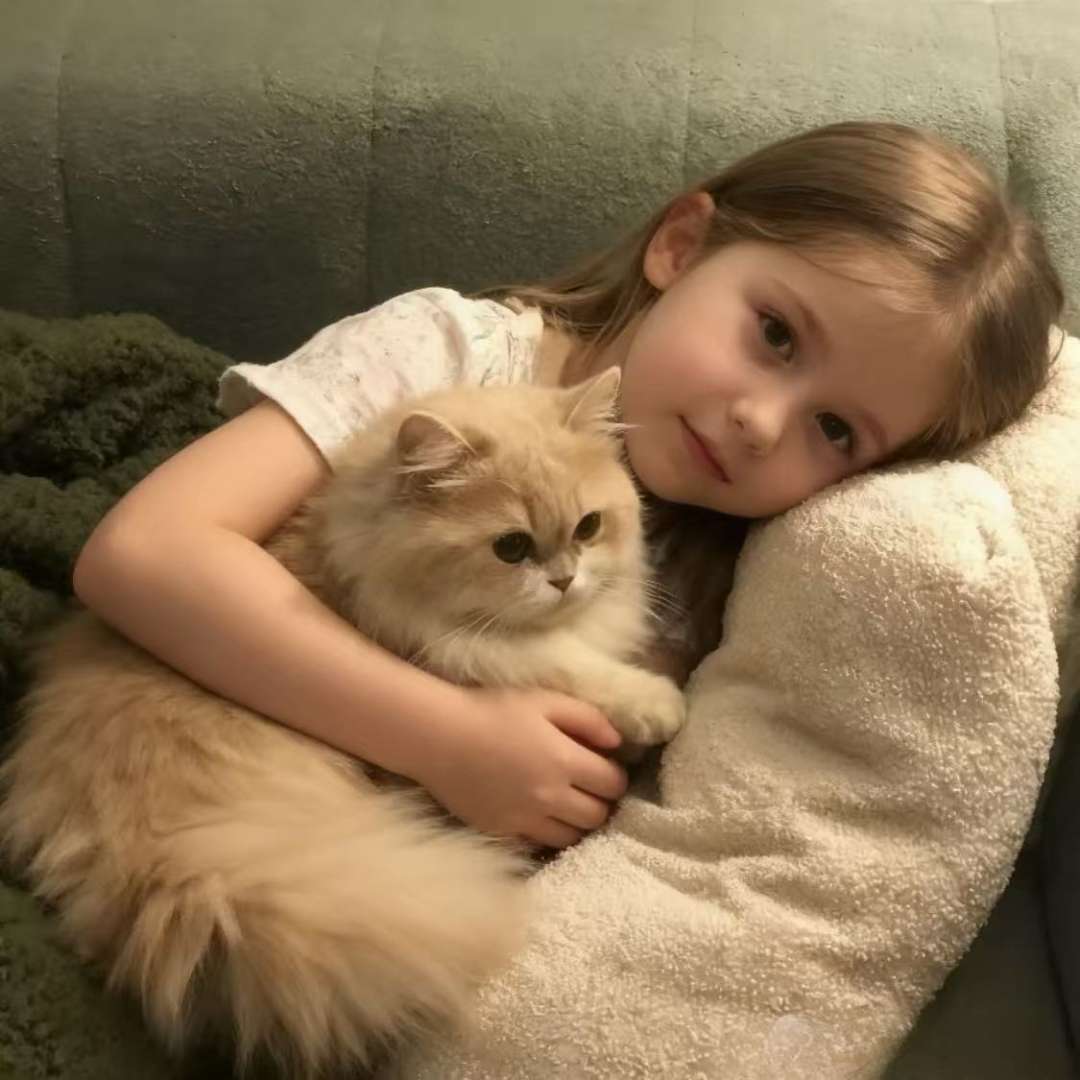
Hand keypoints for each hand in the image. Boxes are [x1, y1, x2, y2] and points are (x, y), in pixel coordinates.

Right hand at [417, 687, 628, 848]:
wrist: (438, 736)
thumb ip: (588, 719)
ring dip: (578, 821)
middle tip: (589, 786)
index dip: (615, 775)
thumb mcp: (544, 701)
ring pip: (573, 836)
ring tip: (568, 802)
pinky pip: (540, 844)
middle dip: (602, 801)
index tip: (605, 766)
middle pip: (598, 815)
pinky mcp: (503, 832)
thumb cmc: (492, 711)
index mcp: (564, 761)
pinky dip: (549, 833)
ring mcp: (525, 819)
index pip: (613, 784)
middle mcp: (550, 797)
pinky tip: (541, 813)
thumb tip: (617, 742)